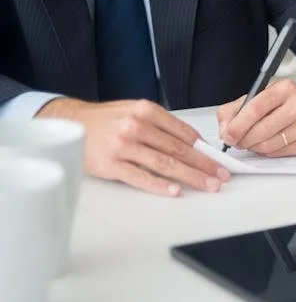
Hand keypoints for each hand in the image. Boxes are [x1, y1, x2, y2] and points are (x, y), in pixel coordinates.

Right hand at [38, 98, 230, 196]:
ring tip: (208, 185)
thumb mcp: (134, 113)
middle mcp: (135, 126)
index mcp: (145, 111)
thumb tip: (194, 146)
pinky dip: (159, 185)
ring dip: (190, 176)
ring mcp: (122, 145)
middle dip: (204, 165)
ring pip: (164, 163)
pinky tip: (175, 191)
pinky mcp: (110, 164)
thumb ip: (162, 127)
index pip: (183, 132)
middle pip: (178, 149)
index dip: (204, 149)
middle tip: (221, 176)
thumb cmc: (106, 121)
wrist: (68, 124)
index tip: (219, 161)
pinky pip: (140, 177)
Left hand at [217, 81, 295, 156]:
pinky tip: (266, 145)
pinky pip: (280, 153)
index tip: (228, 135)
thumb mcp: (262, 95)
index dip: (238, 125)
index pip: (256, 108)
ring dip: (254, 147)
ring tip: (252, 143)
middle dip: (244, 140)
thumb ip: (237, 109)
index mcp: (284, 88)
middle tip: (237, 142)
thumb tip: (225, 130)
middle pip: (262, 129)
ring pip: (270, 144)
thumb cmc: (288, 102)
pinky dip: (268, 152)